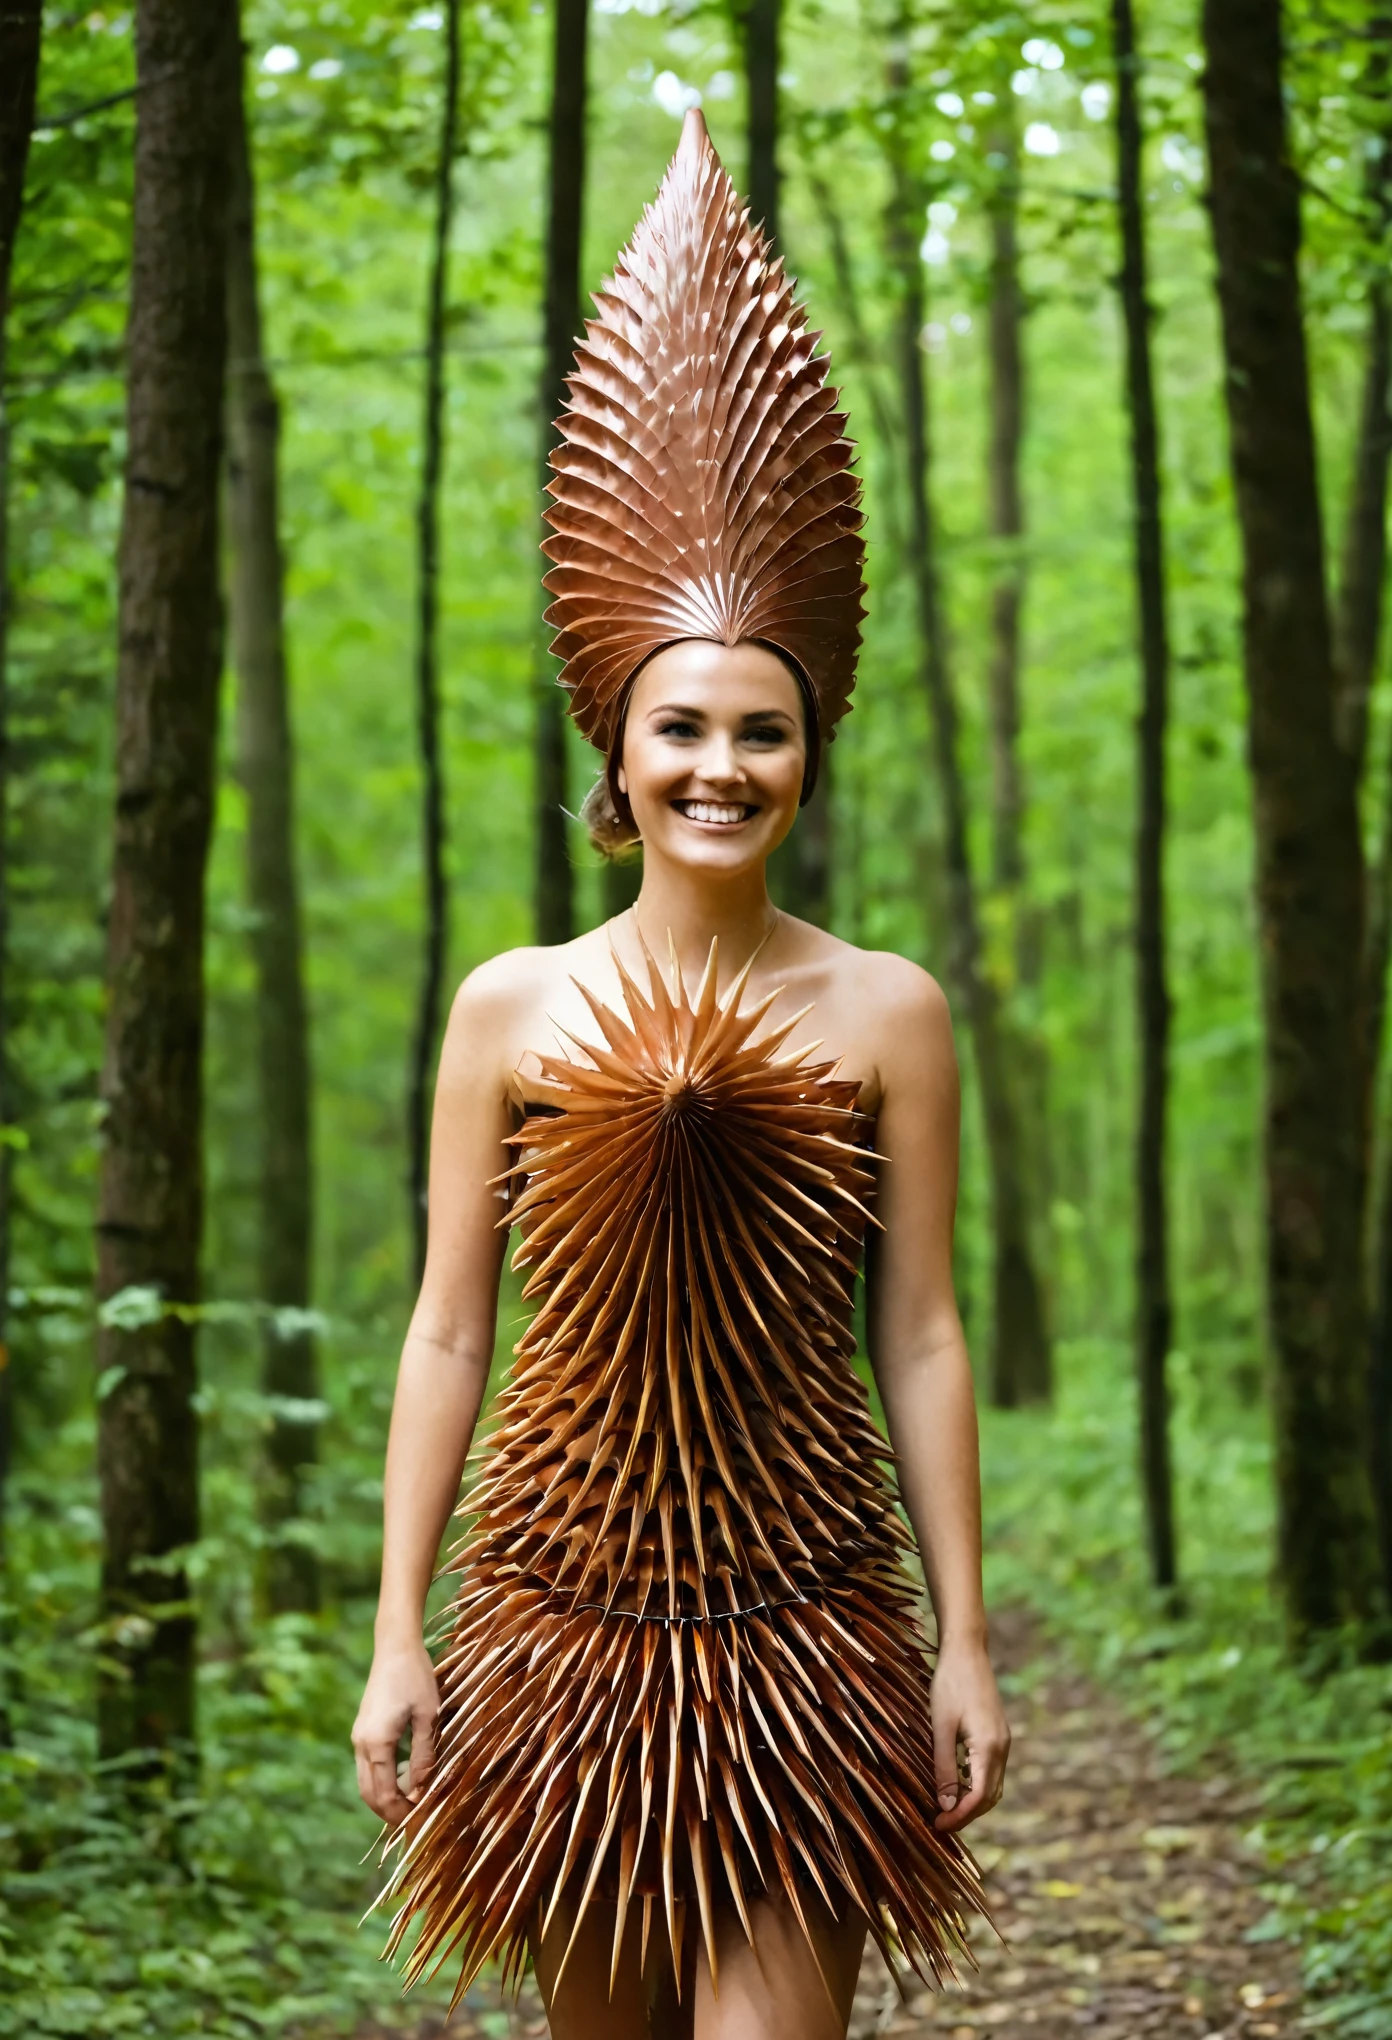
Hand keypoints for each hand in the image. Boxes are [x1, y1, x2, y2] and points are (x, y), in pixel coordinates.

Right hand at [352, 1637, 438, 1828]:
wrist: (395, 1647)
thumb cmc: (416, 1677)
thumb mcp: (428, 1716)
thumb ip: (424, 1755)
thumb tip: (424, 1789)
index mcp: (377, 1743)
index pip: (385, 1794)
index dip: (402, 1813)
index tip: (422, 1822)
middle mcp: (361, 1744)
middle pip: (370, 1794)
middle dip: (390, 1813)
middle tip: (414, 1824)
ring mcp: (359, 1737)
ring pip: (366, 1782)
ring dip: (384, 1799)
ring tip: (410, 1807)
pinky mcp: (362, 1730)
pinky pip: (368, 1767)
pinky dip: (381, 1782)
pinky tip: (403, 1782)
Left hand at [930, 1634, 1009, 1833]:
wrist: (967, 1650)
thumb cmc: (949, 1685)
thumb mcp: (940, 1727)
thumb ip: (944, 1767)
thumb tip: (945, 1805)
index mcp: (989, 1748)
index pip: (979, 1798)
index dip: (959, 1817)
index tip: (937, 1825)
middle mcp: (1002, 1748)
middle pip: (990, 1797)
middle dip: (967, 1815)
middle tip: (940, 1823)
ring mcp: (1003, 1740)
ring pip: (993, 1785)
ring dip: (972, 1801)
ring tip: (946, 1808)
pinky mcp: (998, 1734)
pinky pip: (991, 1770)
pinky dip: (976, 1784)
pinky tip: (955, 1782)